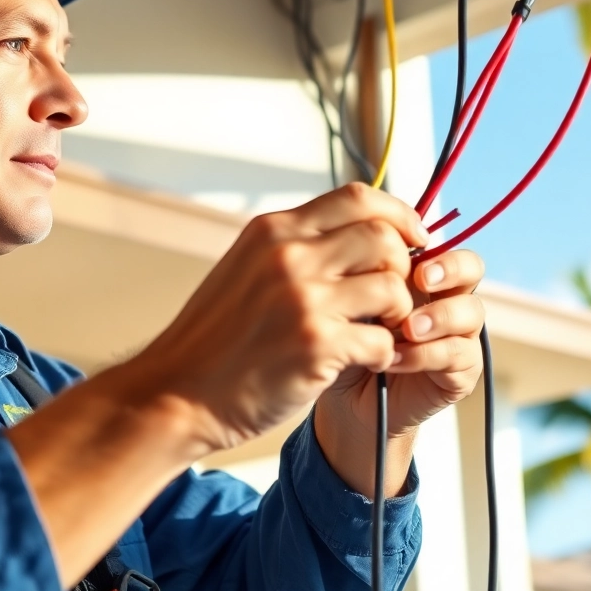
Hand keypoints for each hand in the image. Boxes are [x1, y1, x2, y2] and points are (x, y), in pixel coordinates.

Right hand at [134, 183, 425, 454]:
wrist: (176, 394)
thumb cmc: (215, 341)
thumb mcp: (246, 270)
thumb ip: (293, 249)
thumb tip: (355, 233)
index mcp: (273, 232)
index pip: (356, 197)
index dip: (398, 214)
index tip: (414, 237)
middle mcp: (289, 257)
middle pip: (383, 237)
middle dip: (402, 267)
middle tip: (393, 296)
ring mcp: (303, 300)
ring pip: (392, 286)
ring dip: (398, 313)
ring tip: (379, 331)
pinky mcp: (316, 345)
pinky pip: (383, 339)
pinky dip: (383, 354)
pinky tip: (365, 362)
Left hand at [316, 249, 485, 445]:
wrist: (346, 396)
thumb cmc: (346, 340)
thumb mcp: (346, 300)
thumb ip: (361, 272)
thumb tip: (361, 241)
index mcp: (420, 273)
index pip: (438, 240)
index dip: (425, 240)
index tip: (401, 247)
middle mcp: (445, 297)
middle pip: (471, 267)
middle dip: (450, 268)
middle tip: (422, 279)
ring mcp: (458, 333)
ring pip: (471, 311)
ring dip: (439, 317)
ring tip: (406, 328)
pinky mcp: (462, 370)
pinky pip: (458, 354)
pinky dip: (425, 354)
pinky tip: (394, 358)